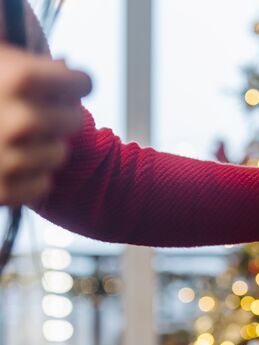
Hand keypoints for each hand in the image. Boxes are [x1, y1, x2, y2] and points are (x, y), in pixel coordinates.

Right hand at [0, 45, 91, 204]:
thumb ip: (23, 66)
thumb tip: (64, 73)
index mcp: (16, 79)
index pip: (78, 82)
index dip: (77, 82)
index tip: (73, 83)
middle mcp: (18, 121)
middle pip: (73, 119)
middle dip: (60, 113)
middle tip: (41, 109)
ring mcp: (9, 159)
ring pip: (58, 153)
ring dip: (41, 146)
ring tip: (12, 137)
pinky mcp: (1, 191)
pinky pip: (41, 184)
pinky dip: (28, 176)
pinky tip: (5, 162)